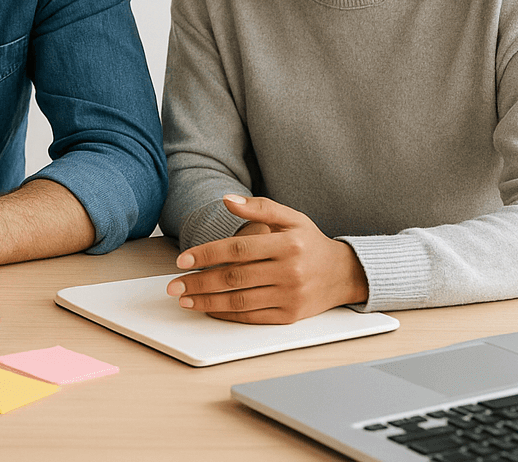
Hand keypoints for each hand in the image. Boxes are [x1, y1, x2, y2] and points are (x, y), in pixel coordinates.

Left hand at [164, 194, 368, 323]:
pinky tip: (209, 309)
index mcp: (288, 244)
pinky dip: (227, 315)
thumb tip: (226, 199)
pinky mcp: (290, 316)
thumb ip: (259, 206)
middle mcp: (290, 271)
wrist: (343, 274)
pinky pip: (252, 317)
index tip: (182, 259)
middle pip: (235, 278)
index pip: (238, 249)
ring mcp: (291, 296)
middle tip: (174, 285)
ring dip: (207, 302)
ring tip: (185, 299)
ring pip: (240, 301)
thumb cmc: (309, 242)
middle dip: (199, 282)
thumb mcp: (291, 217)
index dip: (207, 254)